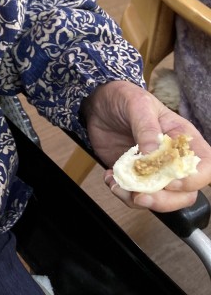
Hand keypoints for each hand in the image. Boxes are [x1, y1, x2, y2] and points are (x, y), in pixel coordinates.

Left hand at [82, 80, 210, 211]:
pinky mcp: (135, 176)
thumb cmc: (125, 97)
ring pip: (162, 200)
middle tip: (140, 194)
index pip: (205, 166)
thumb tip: (153, 154)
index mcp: (182, 138)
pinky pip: (136, 196)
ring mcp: (154, 170)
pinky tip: (110, 179)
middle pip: (186, 193)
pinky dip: (123, 194)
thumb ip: (147, 128)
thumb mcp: (137, 104)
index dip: (193, 179)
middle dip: (164, 199)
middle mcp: (172, 159)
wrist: (99, 103)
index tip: (169, 180)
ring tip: (119, 186)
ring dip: (141, 201)